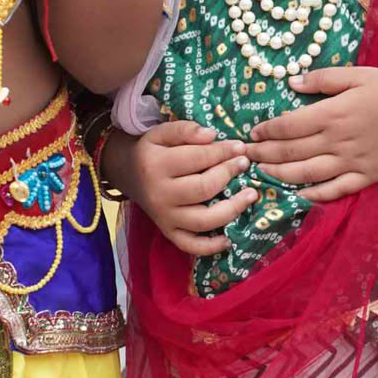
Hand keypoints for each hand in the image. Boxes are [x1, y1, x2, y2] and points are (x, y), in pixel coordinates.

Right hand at [125, 122, 257, 255]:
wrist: (126, 172)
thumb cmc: (151, 150)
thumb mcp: (161, 132)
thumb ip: (185, 130)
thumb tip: (212, 136)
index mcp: (156, 165)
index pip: (198, 158)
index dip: (223, 152)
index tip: (241, 147)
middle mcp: (160, 195)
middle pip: (203, 188)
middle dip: (229, 174)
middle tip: (245, 164)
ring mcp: (165, 217)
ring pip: (203, 220)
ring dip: (232, 209)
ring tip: (251, 194)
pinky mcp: (168, 232)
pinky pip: (191, 246)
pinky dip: (211, 247)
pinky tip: (230, 238)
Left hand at [247, 67, 377, 201]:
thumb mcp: (358, 74)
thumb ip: (323, 79)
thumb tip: (290, 83)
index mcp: (335, 113)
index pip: (289, 125)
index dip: (266, 130)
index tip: (252, 132)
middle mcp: (339, 140)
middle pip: (292, 151)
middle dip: (264, 154)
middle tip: (245, 155)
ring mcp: (352, 162)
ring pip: (307, 173)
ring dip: (279, 174)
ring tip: (260, 173)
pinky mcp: (366, 177)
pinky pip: (335, 190)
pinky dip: (314, 195)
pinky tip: (296, 195)